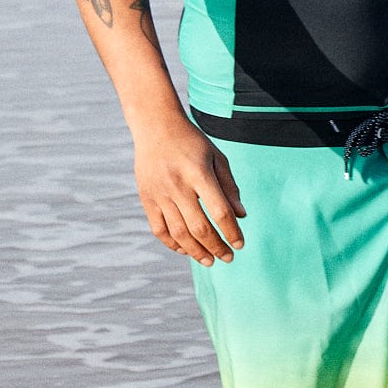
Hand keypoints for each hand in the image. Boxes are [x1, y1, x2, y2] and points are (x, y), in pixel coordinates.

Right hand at [132, 115, 246, 265]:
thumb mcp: (216, 157)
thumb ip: (229, 187)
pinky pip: (159, 230)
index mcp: (199, 173)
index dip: (232, 231)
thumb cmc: (192, 143)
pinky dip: (173, 245)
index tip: (240, 244)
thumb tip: (241, 216)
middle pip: (199, 227)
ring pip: (179, 234)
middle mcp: (178, 185)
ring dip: (196, 252)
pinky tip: (186, 250)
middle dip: (216, 247)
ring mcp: (160, 194)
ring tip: (210, 260)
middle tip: (228, 257)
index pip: (219, 210)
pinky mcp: (147, 199)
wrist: (156, 127)